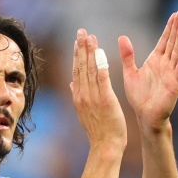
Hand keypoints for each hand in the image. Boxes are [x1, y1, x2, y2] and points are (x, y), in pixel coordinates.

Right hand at [70, 29, 126, 152]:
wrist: (105, 146)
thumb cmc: (99, 131)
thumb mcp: (84, 113)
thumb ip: (78, 96)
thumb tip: (71, 83)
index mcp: (78, 97)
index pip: (76, 71)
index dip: (77, 54)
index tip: (77, 40)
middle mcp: (83, 95)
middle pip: (81, 67)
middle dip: (81, 47)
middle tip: (81, 31)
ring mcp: (93, 98)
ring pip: (90, 70)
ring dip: (90, 51)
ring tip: (90, 36)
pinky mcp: (105, 100)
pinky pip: (102, 79)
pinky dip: (101, 64)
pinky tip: (101, 52)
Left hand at [119, 10, 177, 131]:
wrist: (145, 116)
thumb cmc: (139, 96)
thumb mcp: (130, 73)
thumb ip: (128, 56)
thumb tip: (122, 37)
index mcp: (155, 60)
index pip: (164, 40)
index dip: (169, 27)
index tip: (175, 13)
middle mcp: (166, 64)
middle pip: (172, 42)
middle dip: (177, 27)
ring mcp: (172, 73)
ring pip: (177, 52)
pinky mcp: (175, 83)